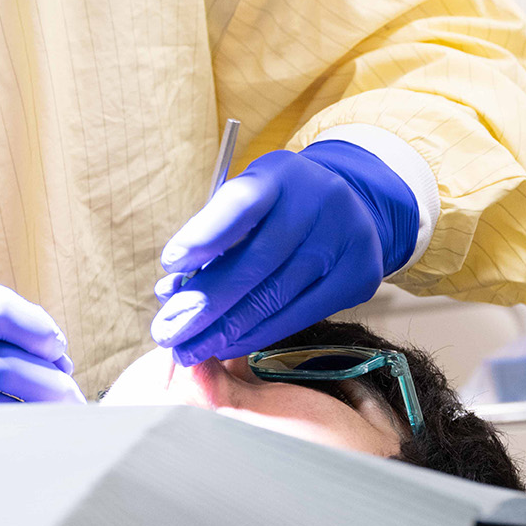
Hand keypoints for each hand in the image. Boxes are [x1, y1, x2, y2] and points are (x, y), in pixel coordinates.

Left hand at [148, 141, 417, 365]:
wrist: (352, 206)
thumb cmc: (281, 206)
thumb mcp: (251, 200)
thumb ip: (214, 236)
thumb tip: (171, 289)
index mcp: (279, 176)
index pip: (241, 203)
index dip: (206, 234)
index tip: (170, 263)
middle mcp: (317, 202)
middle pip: (256, 261)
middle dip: (206, 302)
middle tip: (167, 333)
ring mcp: (343, 239)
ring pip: (276, 295)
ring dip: (226, 329)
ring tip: (189, 350)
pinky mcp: (358, 275)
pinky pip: (300, 314)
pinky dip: (259, 334)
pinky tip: (229, 346)